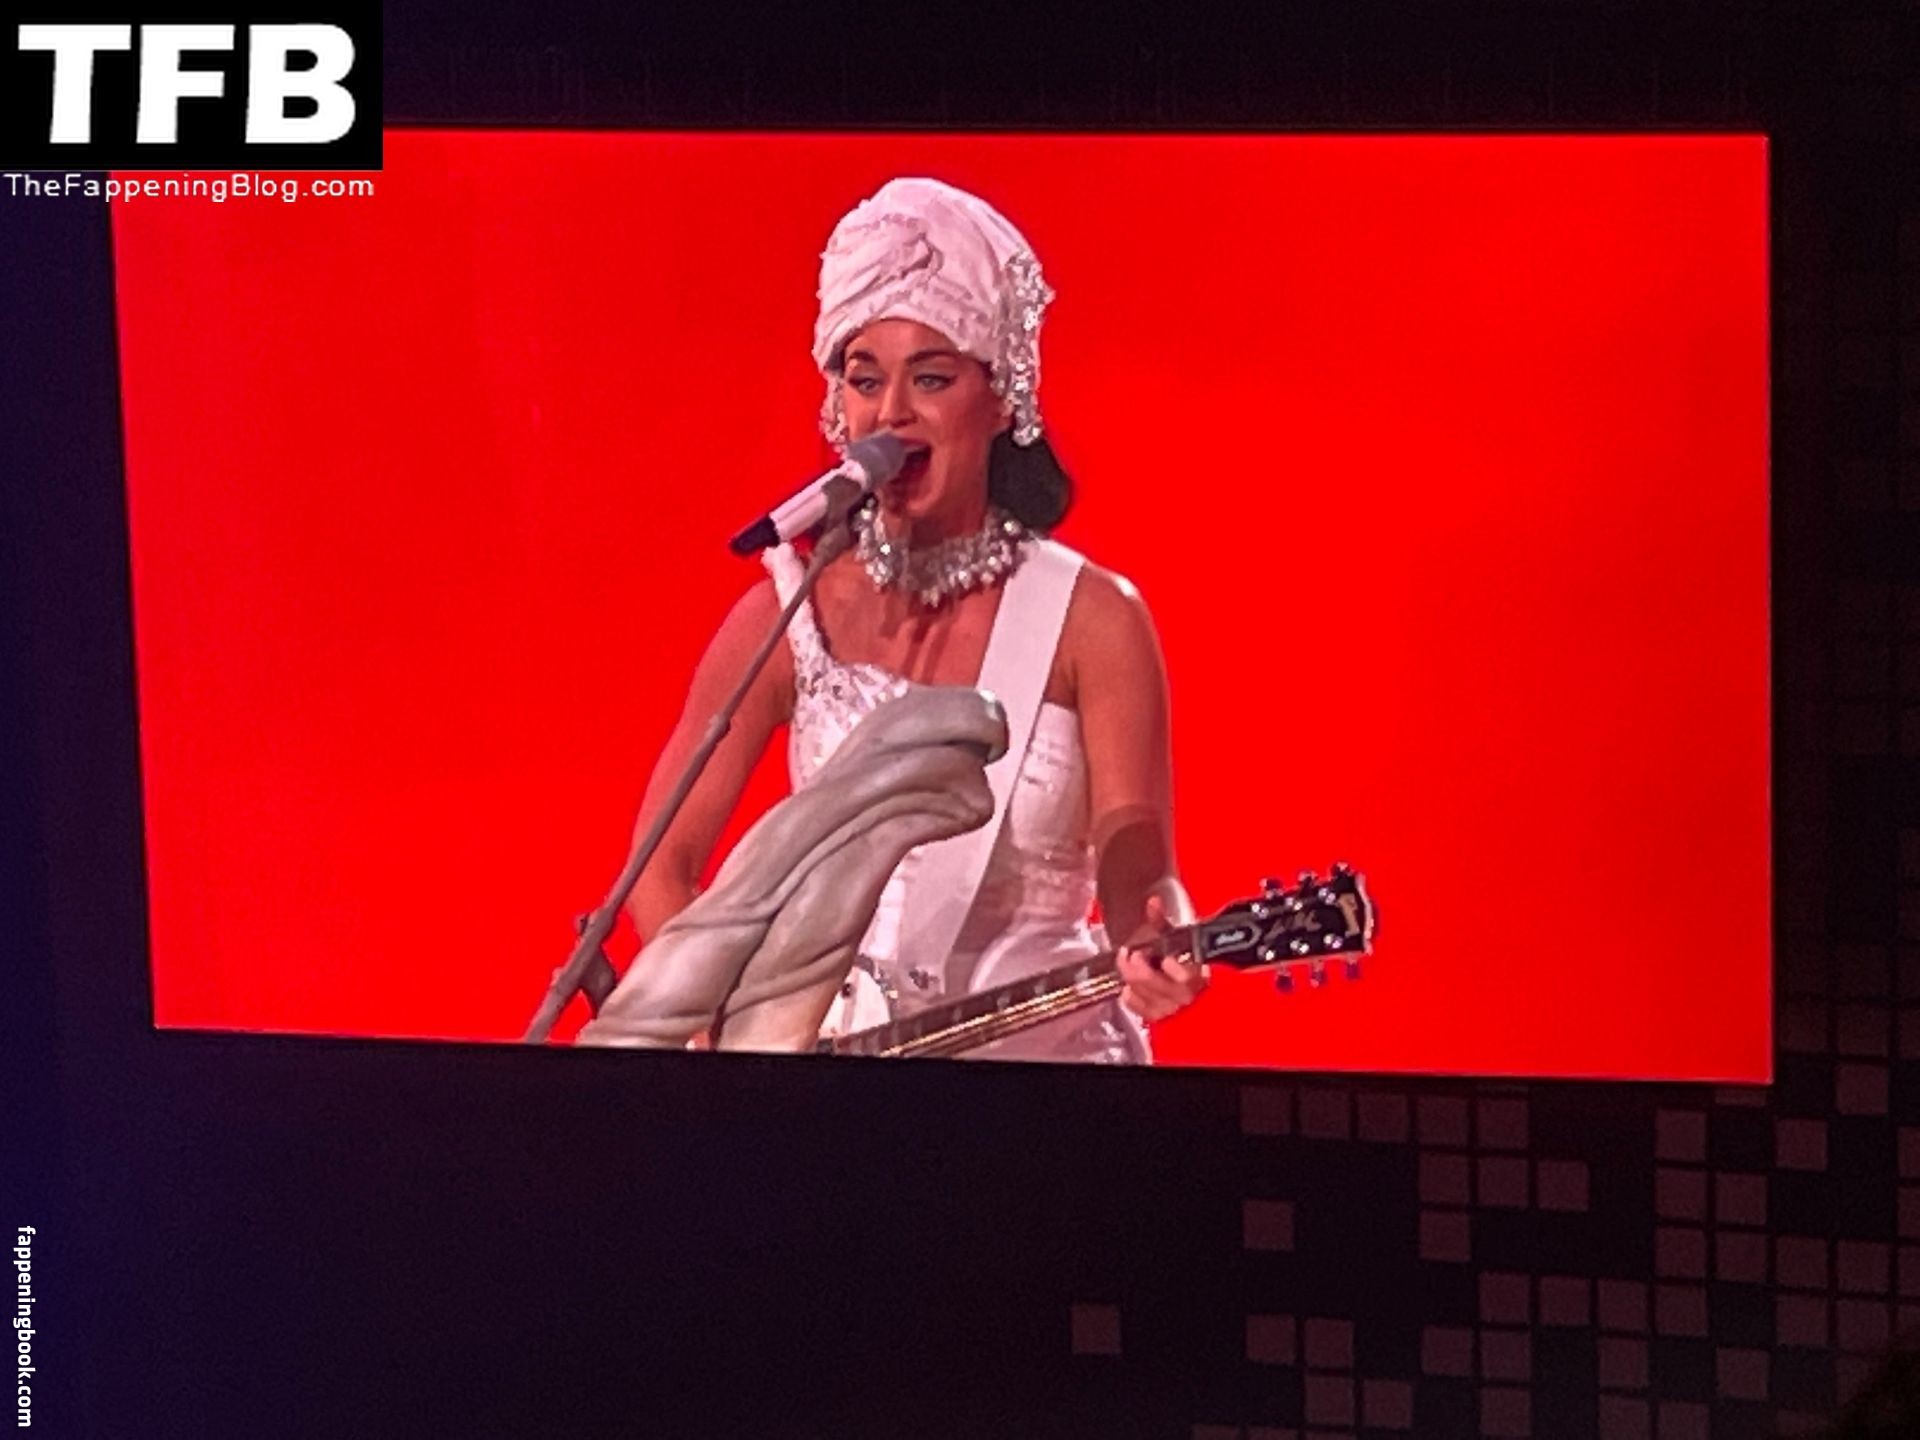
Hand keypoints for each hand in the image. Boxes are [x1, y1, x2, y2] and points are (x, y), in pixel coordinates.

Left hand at [1116, 894, 1208, 1023]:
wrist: (1193, 996)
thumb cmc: (1186, 964)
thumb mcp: (1176, 939)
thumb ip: (1162, 921)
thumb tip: (1153, 902)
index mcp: (1198, 975)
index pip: (1185, 976)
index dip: (1170, 965)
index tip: (1161, 955)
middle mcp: (1185, 995)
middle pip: (1153, 981)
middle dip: (1136, 965)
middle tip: (1131, 954)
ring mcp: (1170, 1009)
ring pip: (1141, 992)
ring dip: (1130, 976)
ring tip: (1128, 964)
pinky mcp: (1157, 1018)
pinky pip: (1136, 1006)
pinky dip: (1129, 995)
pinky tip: (1130, 986)